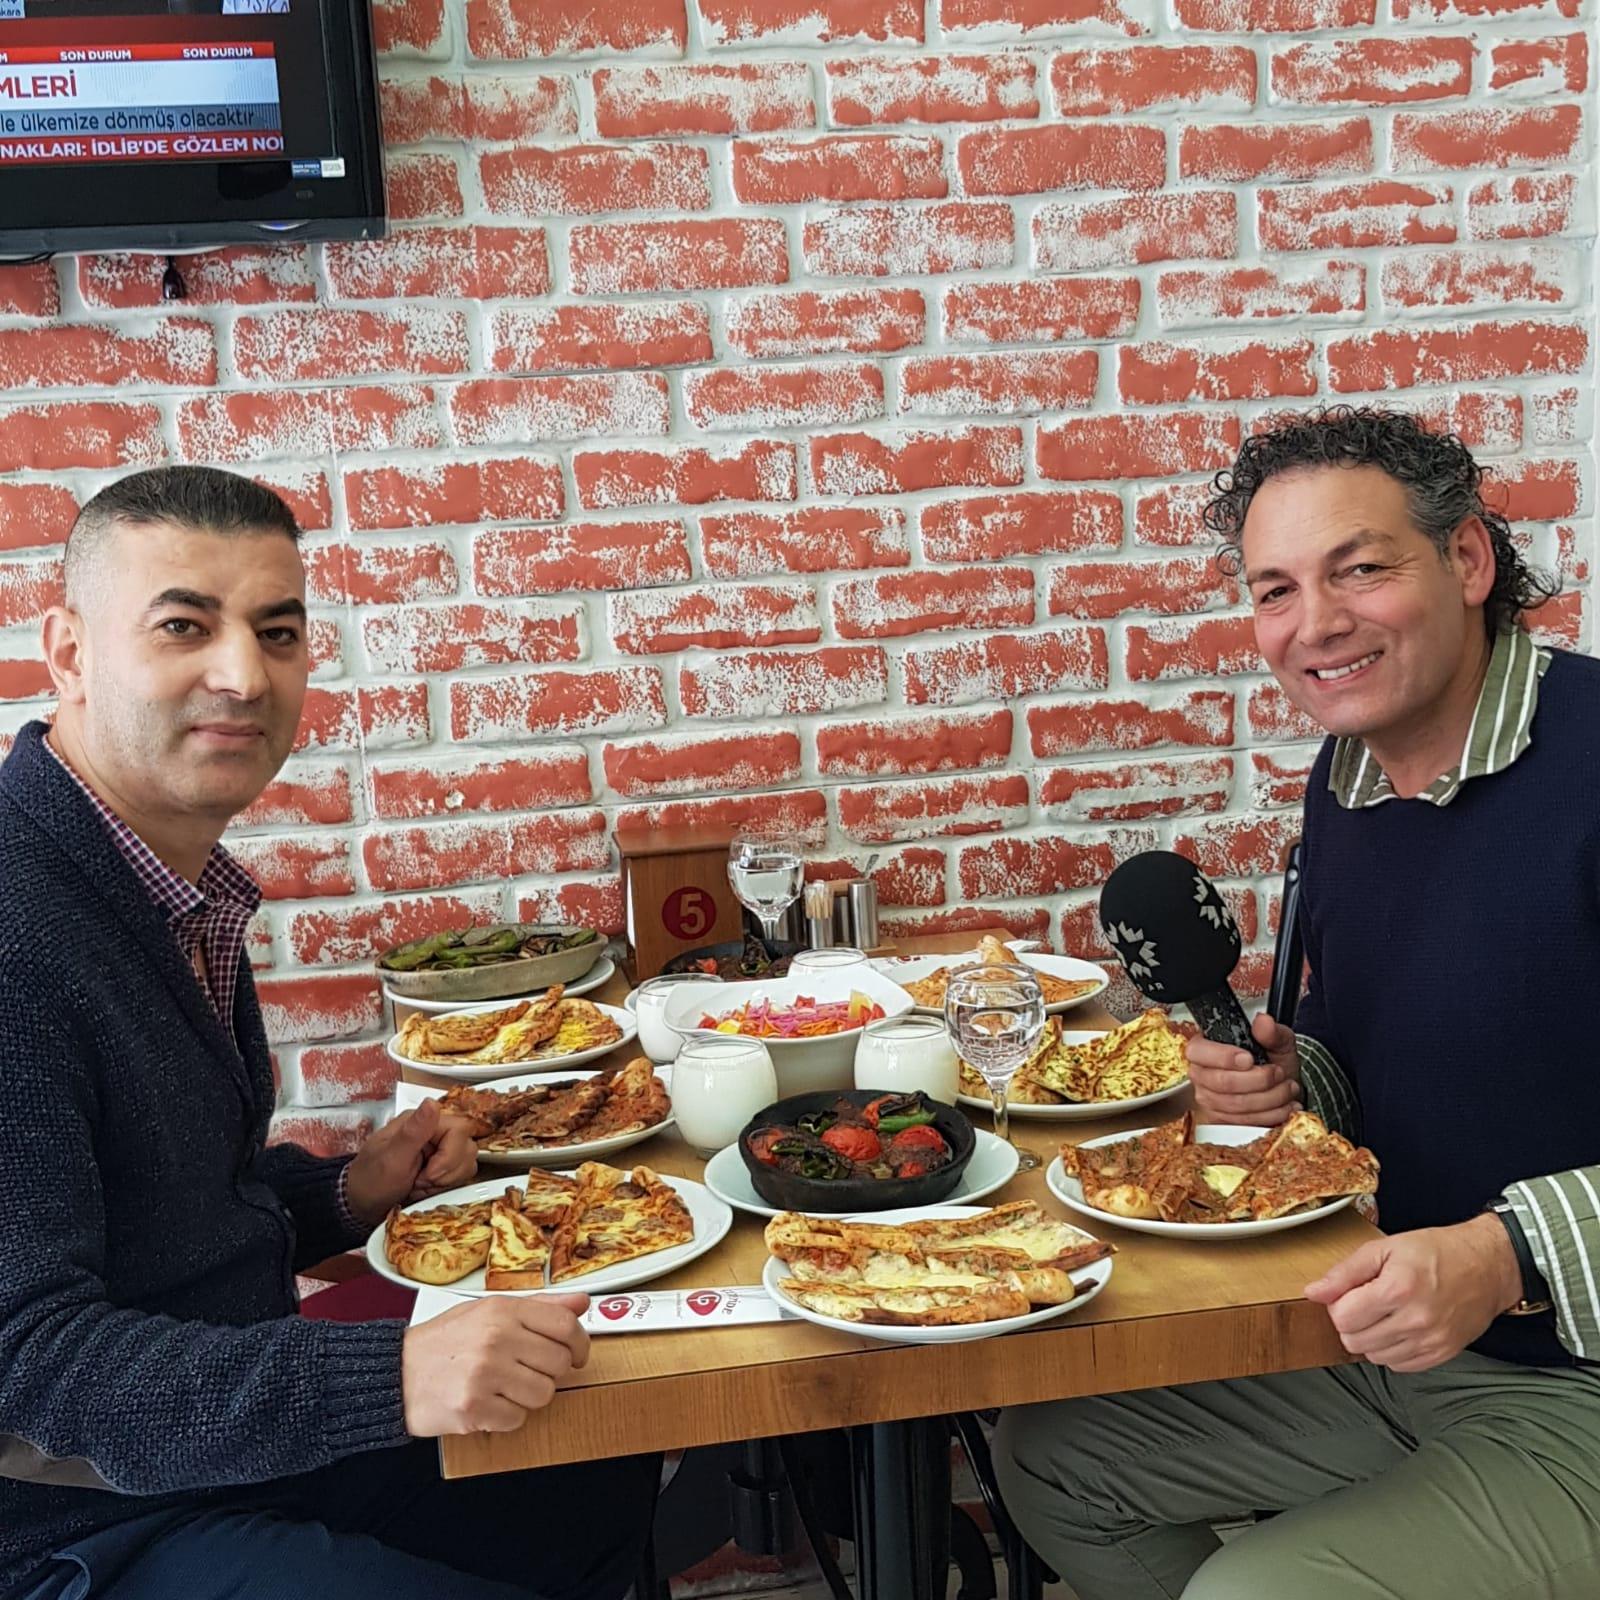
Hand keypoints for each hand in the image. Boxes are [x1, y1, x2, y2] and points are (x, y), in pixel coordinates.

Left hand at [343, 1099, 477, 1224]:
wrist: (362, 1205)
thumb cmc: (371, 1181)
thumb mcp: (390, 1158)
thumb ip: (413, 1131)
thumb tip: (431, 1103)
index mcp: (421, 1121)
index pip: (460, 1128)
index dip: (450, 1155)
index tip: (429, 1173)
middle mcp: (434, 1131)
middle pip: (468, 1145)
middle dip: (447, 1171)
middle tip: (421, 1180)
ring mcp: (441, 1149)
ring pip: (468, 1160)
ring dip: (447, 1180)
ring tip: (421, 1185)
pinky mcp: (444, 1166)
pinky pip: (462, 1174)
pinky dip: (447, 1186)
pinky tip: (427, 1189)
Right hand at [402, 1293, 590, 1435]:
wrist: (395, 1373)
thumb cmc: (443, 1342)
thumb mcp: (488, 1311)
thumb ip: (538, 1307)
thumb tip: (581, 1302)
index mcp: (502, 1310)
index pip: (564, 1324)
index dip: (580, 1342)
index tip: (578, 1354)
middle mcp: (495, 1339)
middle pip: (559, 1362)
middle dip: (550, 1372)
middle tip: (528, 1371)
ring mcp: (484, 1374)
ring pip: (543, 1394)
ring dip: (529, 1396)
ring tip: (504, 1387)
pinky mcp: (474, 1408)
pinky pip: (517, 1418)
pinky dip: (507, 1416)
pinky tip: (488, 1402)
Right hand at [1186, 1012, 1300, 1125]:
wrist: (1282, 1088)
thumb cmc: (1273, 1063)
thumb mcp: (1278, 1042)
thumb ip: (1272, 1032)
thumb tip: (1263, 1022)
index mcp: (1205, 1048)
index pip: (1198, 1051)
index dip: (1223, 1057)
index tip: (1249, 1059)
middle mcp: (1201, 1074)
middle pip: (1221, 1082)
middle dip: (1259, 1080)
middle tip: (1278, 1073)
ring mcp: (1208, 1099)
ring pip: (1236, 1104)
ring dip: (1271, 1097)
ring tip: (1287, 1088)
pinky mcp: (1220, 1120)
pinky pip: (1243, 1122)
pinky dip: (1271, 1114)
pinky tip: (1284, 1105)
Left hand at [1304, 1215, 1521, 1372]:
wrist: (1487, 1266)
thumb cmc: (1436, 1252)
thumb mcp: (1385, 1248)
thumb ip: (1344, 1272)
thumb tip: (1313, 1292)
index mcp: (1397, 1289)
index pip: (1342, 1317)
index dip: (1338, 1304)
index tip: (1350, 1292)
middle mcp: (1415, 1320)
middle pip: (1353, 1341)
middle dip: (1352, 1321)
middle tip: (1367, 1302)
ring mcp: (1430, 1342)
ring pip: (1374, 1356)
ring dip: (1371, 1337)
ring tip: (1386, 1312)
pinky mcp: (1441, 1355)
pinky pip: (1398, 1365)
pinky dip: (1392, 1349)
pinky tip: (1401, 1327)